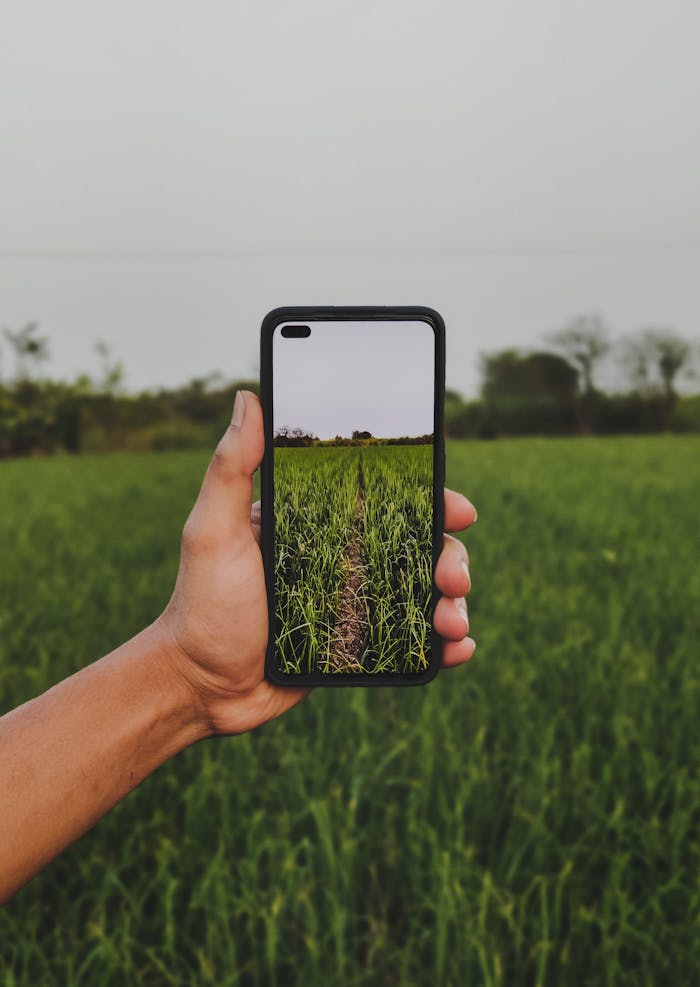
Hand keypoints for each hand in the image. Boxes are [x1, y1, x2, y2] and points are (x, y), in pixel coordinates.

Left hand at [158, 391, 476, 737]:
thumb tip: (248, 396)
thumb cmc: (201, 603)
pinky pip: (413, 641)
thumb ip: (232, 467)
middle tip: (454, 576)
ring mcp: (355, 603)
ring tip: (453, 624)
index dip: (431, 498)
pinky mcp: (359, 647)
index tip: (458, 507)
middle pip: (420, 546)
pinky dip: (443, 644)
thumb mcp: (212, 530)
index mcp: (319, 523)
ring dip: (454, 603)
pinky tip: (457, 650)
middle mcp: (345, 558)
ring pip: (425, 592)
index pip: (387, 500)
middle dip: (452, 556)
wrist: (201, 685)